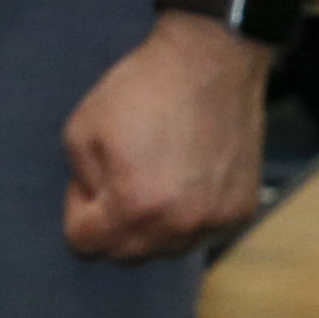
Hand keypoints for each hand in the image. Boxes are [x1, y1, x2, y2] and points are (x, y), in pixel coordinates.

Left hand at [63, 9, 271, 260]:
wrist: (211, 64)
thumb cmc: (141, 91)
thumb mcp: (82, 130)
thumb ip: (81, 181)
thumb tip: (95, 204)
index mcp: (133, 207)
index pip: (86, 243)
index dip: (78, 209)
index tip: (89, 179)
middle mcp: (178, 227)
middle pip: (126, 253)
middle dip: (112, 224)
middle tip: (117, 180)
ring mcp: (214, 223)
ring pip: (166, 248)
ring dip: (151, 226)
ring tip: (154, 181)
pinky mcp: (241, 212)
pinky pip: (202, 234)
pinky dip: (187, 218)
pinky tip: (186, 182)